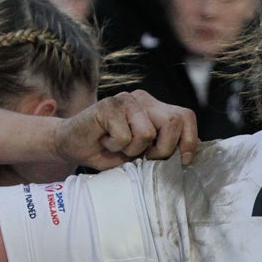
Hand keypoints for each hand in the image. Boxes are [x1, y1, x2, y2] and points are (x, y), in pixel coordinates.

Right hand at [56, 90, 199, 170]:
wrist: (72, 145)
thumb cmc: (110, 153)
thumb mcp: (144, 155)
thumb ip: (165, 151)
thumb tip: (189, 159)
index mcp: (157, 109)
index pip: (186, 117)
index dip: (189, 141)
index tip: (181, 161)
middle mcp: (145, 100)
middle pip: (174, 121)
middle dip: (163, 149)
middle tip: (143, 157)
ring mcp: (126, 100)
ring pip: (148, 132)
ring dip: (133, 150)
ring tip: (119, 146)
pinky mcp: (108, 104)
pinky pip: (124, 135)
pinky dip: (115, 146)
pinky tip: (105, 140)